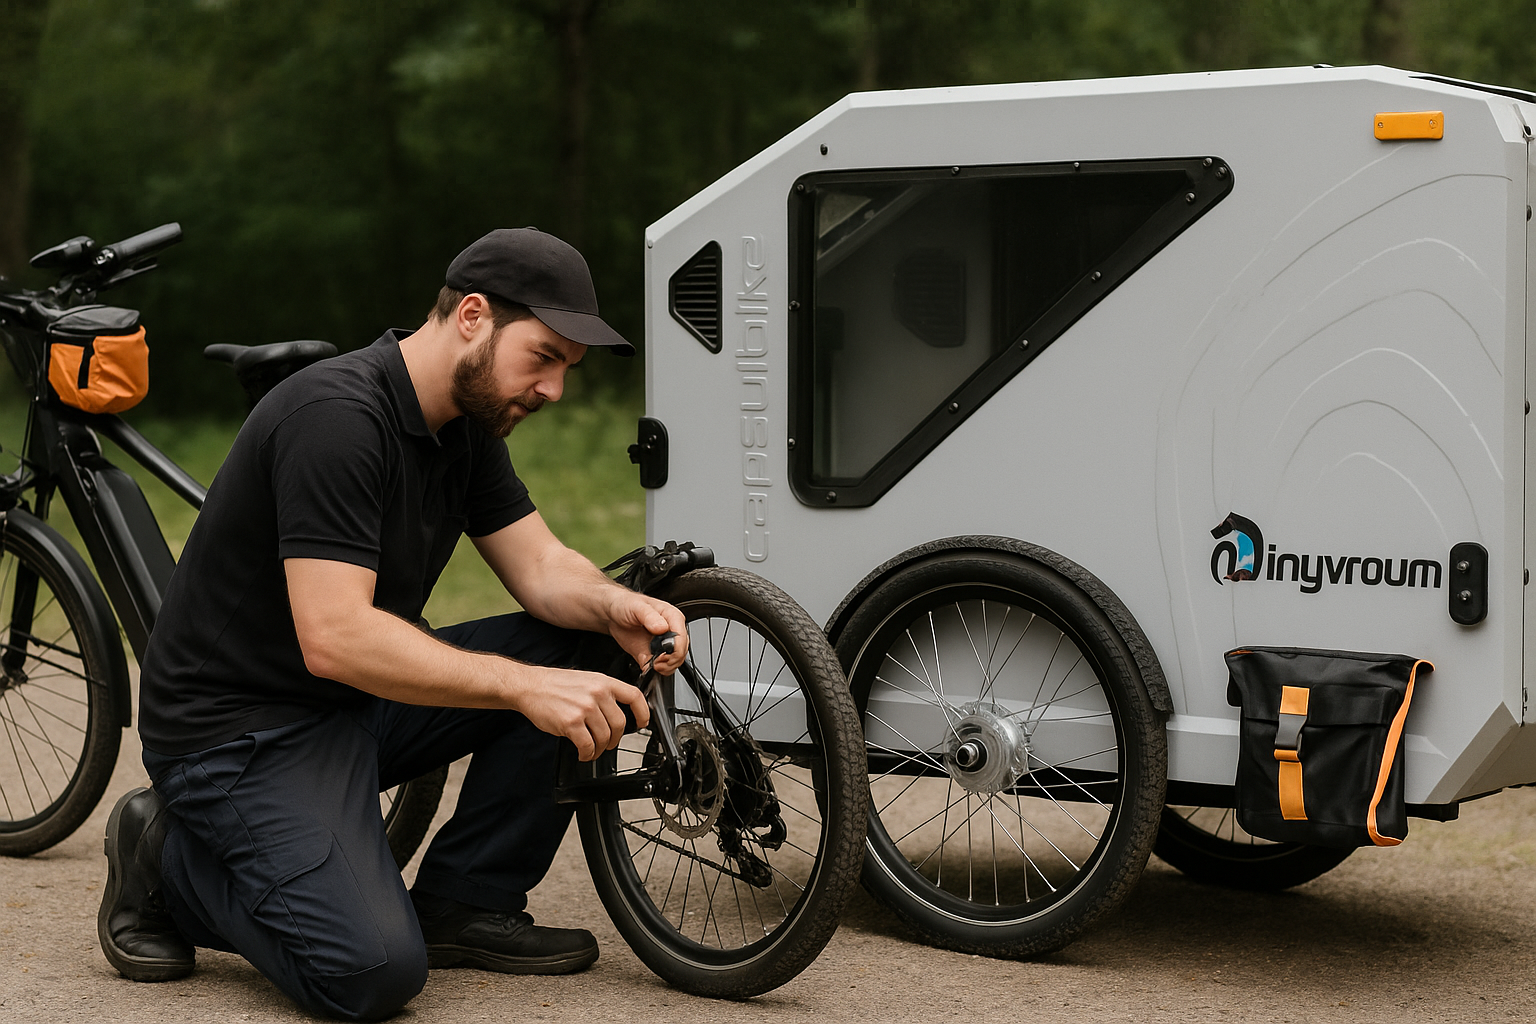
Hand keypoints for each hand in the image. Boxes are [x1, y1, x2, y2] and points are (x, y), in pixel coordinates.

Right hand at [513, 665, 649, 760]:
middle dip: (615, 739)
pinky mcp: (571, 723)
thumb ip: (603, 693)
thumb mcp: (586, 680)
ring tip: (591, 750)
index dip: (643, 712)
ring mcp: (585, 708)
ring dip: (599, 749)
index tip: (642, 723)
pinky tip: (583, 753)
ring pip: (604, 737)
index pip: (634, 696)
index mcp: (603, 682)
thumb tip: (617, 712)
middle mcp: (597, 693)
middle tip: (608, 744)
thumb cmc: (555, 684)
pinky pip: (588, 746)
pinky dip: (587, 754)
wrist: (530, 686)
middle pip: (620, 724)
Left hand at [608, 591, 689, 675]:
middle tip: (656, 663)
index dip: (674, 650)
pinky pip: (662, 667)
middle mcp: (671, 631)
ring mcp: (663, 644)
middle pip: (681, 652)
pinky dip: (656, 671)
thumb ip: (650, 617)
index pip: (682, 637)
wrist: (613, 614)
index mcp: (672, 617)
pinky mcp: (654, 654)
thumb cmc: (626, 605)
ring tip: (653, 665)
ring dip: (665, 668)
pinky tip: (648, 667)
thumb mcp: (637, 607)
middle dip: (670, 661)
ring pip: (675, 662)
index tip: (662, 656)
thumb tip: (662, 627)